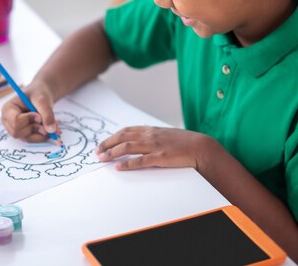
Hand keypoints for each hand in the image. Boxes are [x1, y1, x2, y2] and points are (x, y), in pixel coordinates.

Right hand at [0, 81, 60, 141]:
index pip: (15, 121)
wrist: (41, 95)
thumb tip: (51, 131)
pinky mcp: (23, 134)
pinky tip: (51, 127)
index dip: (29, 120)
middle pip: (18, 133)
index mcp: (8, 109)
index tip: (39, 114)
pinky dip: (44, 135)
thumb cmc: (38, 93)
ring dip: (43, 132)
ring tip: (54, 123)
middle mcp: (8, 121)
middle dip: (36, 128)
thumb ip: (47, 114)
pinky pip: (33, 139)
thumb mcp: (43, 100)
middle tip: (48, 120)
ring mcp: (15, 129)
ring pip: (27, 138)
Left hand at [95, 126, 214, 170]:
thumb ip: (152, 136)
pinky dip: (127, 164)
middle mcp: (150, 135)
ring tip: (102, 159)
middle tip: (97, 152)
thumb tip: (139, 139)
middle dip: (107, 144)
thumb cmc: (184, 143)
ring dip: (112, 153)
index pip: (126, 131)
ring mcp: (155, 146)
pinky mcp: (160, 157)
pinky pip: (140, 161)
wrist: (200, 147)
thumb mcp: (165, 135)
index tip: (102, 144)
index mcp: (150, 130)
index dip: (112, 137)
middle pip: (122, 137)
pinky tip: (118, 167)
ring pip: (128, 147)